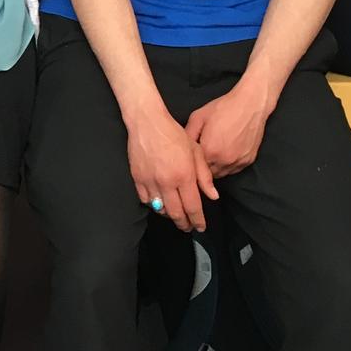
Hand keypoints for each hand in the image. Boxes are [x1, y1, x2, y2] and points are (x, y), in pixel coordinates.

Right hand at [124, 107, 216, 231]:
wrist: (147, 123)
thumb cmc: (174, 134)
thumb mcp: (196, 151)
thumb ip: (205, 176)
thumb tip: (213, 196)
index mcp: (184, 175)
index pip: (193, 206)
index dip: (198, 220)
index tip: (200, 227)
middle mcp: (167, 182)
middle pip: (176, 213)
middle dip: (184, 224)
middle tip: (188, 227)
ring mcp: (150, 182)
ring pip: (160, 209)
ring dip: (169, 216)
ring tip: (176, 215)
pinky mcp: (137, 179)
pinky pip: (146, 200)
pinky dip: (154, 205)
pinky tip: (160, 203)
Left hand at [186, 78, 275, 179]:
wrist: (250, 104)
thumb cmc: (224, 108)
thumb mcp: (198, 117)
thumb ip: (188, 135)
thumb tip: (181, 146)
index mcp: (210, 151)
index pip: (196, 168)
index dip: (193, 163)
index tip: (192, 157)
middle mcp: (224, 160)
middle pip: (208, 174)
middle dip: (204, 166)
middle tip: (202, 154)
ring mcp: (238, 162)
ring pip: (222, 174)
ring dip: (216, 167)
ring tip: (214, 153)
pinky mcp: (248, 161)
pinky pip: (234, 169)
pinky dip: (228, 165)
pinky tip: (226, 152)